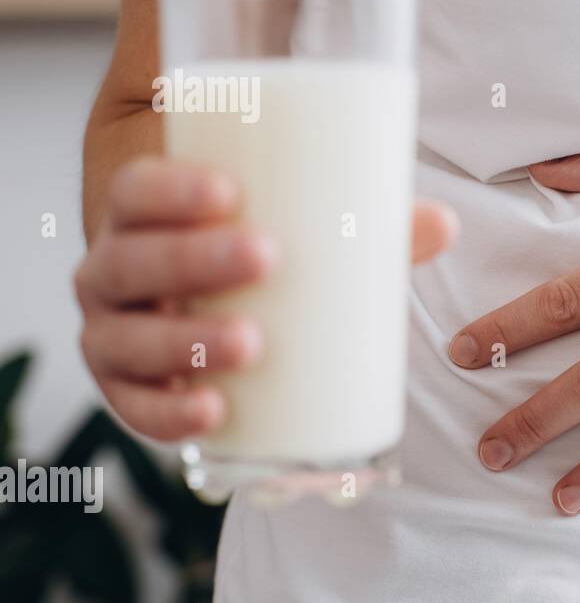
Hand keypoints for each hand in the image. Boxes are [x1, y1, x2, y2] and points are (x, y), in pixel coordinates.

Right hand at [75, 156, 455, 441]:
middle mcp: (112, 273)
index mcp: (141, 216)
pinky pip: (135, 408)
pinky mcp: (130, 390)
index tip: (230, 191)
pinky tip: (211, 412)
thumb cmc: (260, 254)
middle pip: (130, 262)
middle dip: (193, 260)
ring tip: (252, 342)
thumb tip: (444, 223)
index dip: (170, 189)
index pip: (135, 191)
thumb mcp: (301, 232)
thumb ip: (365, 224)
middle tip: (266, 258)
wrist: (210, 305)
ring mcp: (114, 333)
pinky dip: (167, 413)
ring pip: (125, 339)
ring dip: (184, 342)